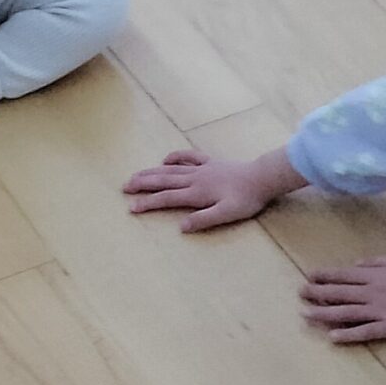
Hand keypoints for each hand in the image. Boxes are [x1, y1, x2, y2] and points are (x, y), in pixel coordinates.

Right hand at [122, 148, 301, 231]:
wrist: (262, 177)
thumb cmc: (246, 199)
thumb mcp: (226, 214)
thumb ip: (203, 220)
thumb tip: (181, 227)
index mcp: (196, 193)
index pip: (166, 198)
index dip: (147, 203)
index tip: (131, 208)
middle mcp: (194, 179)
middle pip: (163, 181)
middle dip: (142, 184)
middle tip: (124, 187)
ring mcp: (201, 168)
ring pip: (170, 169)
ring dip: (151, 172)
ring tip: (135, 174)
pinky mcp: (209, 162)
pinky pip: (188, 157)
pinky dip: (175, 157)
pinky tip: (165, 159)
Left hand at [300, 257, 385, 344]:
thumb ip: (375, 262)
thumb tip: (355, 265)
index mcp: (375, 276)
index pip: (343, 275)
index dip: (324, 276)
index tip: (309, 276)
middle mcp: (372, 292)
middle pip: (339, 293)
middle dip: (317, 293)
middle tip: (300, 294)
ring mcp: (379, 311)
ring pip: (345, 312)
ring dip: (323, 314)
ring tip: (306, 315)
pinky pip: (363, 332)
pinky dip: (347, 334)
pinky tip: (332, 337)